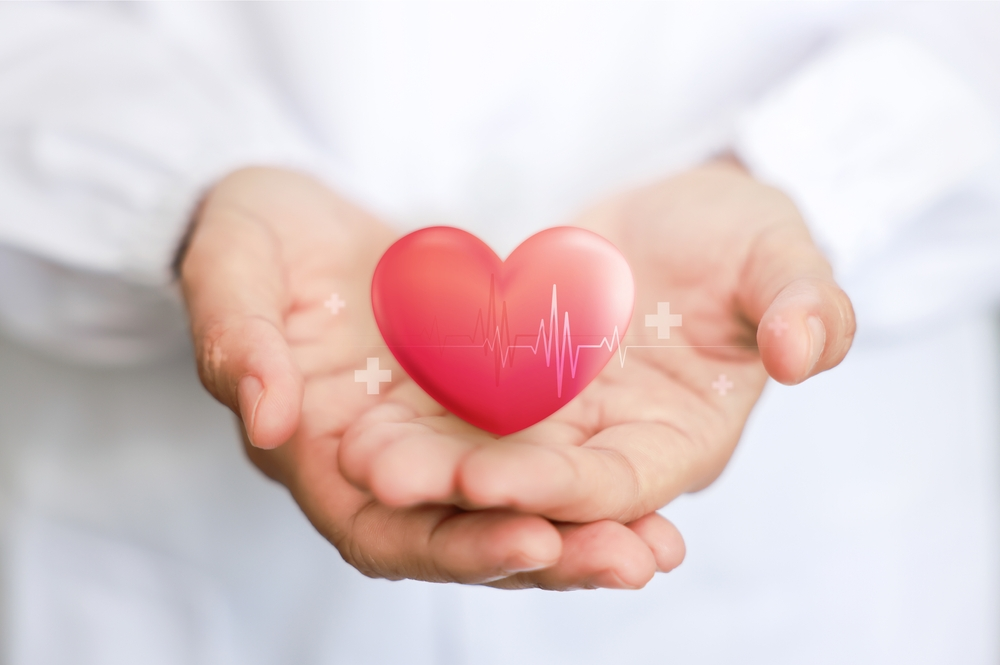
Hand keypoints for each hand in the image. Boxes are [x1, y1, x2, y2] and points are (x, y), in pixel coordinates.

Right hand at [179, 167, 682, 589]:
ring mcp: (438, 437)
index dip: (452, 546)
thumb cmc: (250, 236)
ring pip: (512, 506)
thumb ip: (239, 341)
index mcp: (316, 455)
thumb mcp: (229, 268)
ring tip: (658, 548)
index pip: (383, 530)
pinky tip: (653, 486)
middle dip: (547, 555)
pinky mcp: (479, 401)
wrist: (298, 209)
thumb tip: (267, 420)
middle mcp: (384, 466)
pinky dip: (589, 474)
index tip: (531, 540)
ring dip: (584, 532)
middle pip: (464, 537)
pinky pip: (539, 446)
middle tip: (631, 561)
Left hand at [338, 159, 854, 535]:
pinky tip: (357, 419)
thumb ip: (804, 302)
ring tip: (358, 459)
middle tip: (391, 483)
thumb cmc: (735, 237)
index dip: (560, 491)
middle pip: (535, 491)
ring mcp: (549, 421)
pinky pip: (451, 412)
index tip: (488, 485)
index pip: (617, 485)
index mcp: (679, 438)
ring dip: (422, 470)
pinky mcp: (504, 385)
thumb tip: (807, 352)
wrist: (670, 209)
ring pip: (481, 461)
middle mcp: (607, 446)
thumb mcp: (777, 252)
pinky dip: (412, 421)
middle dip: (467, 497)